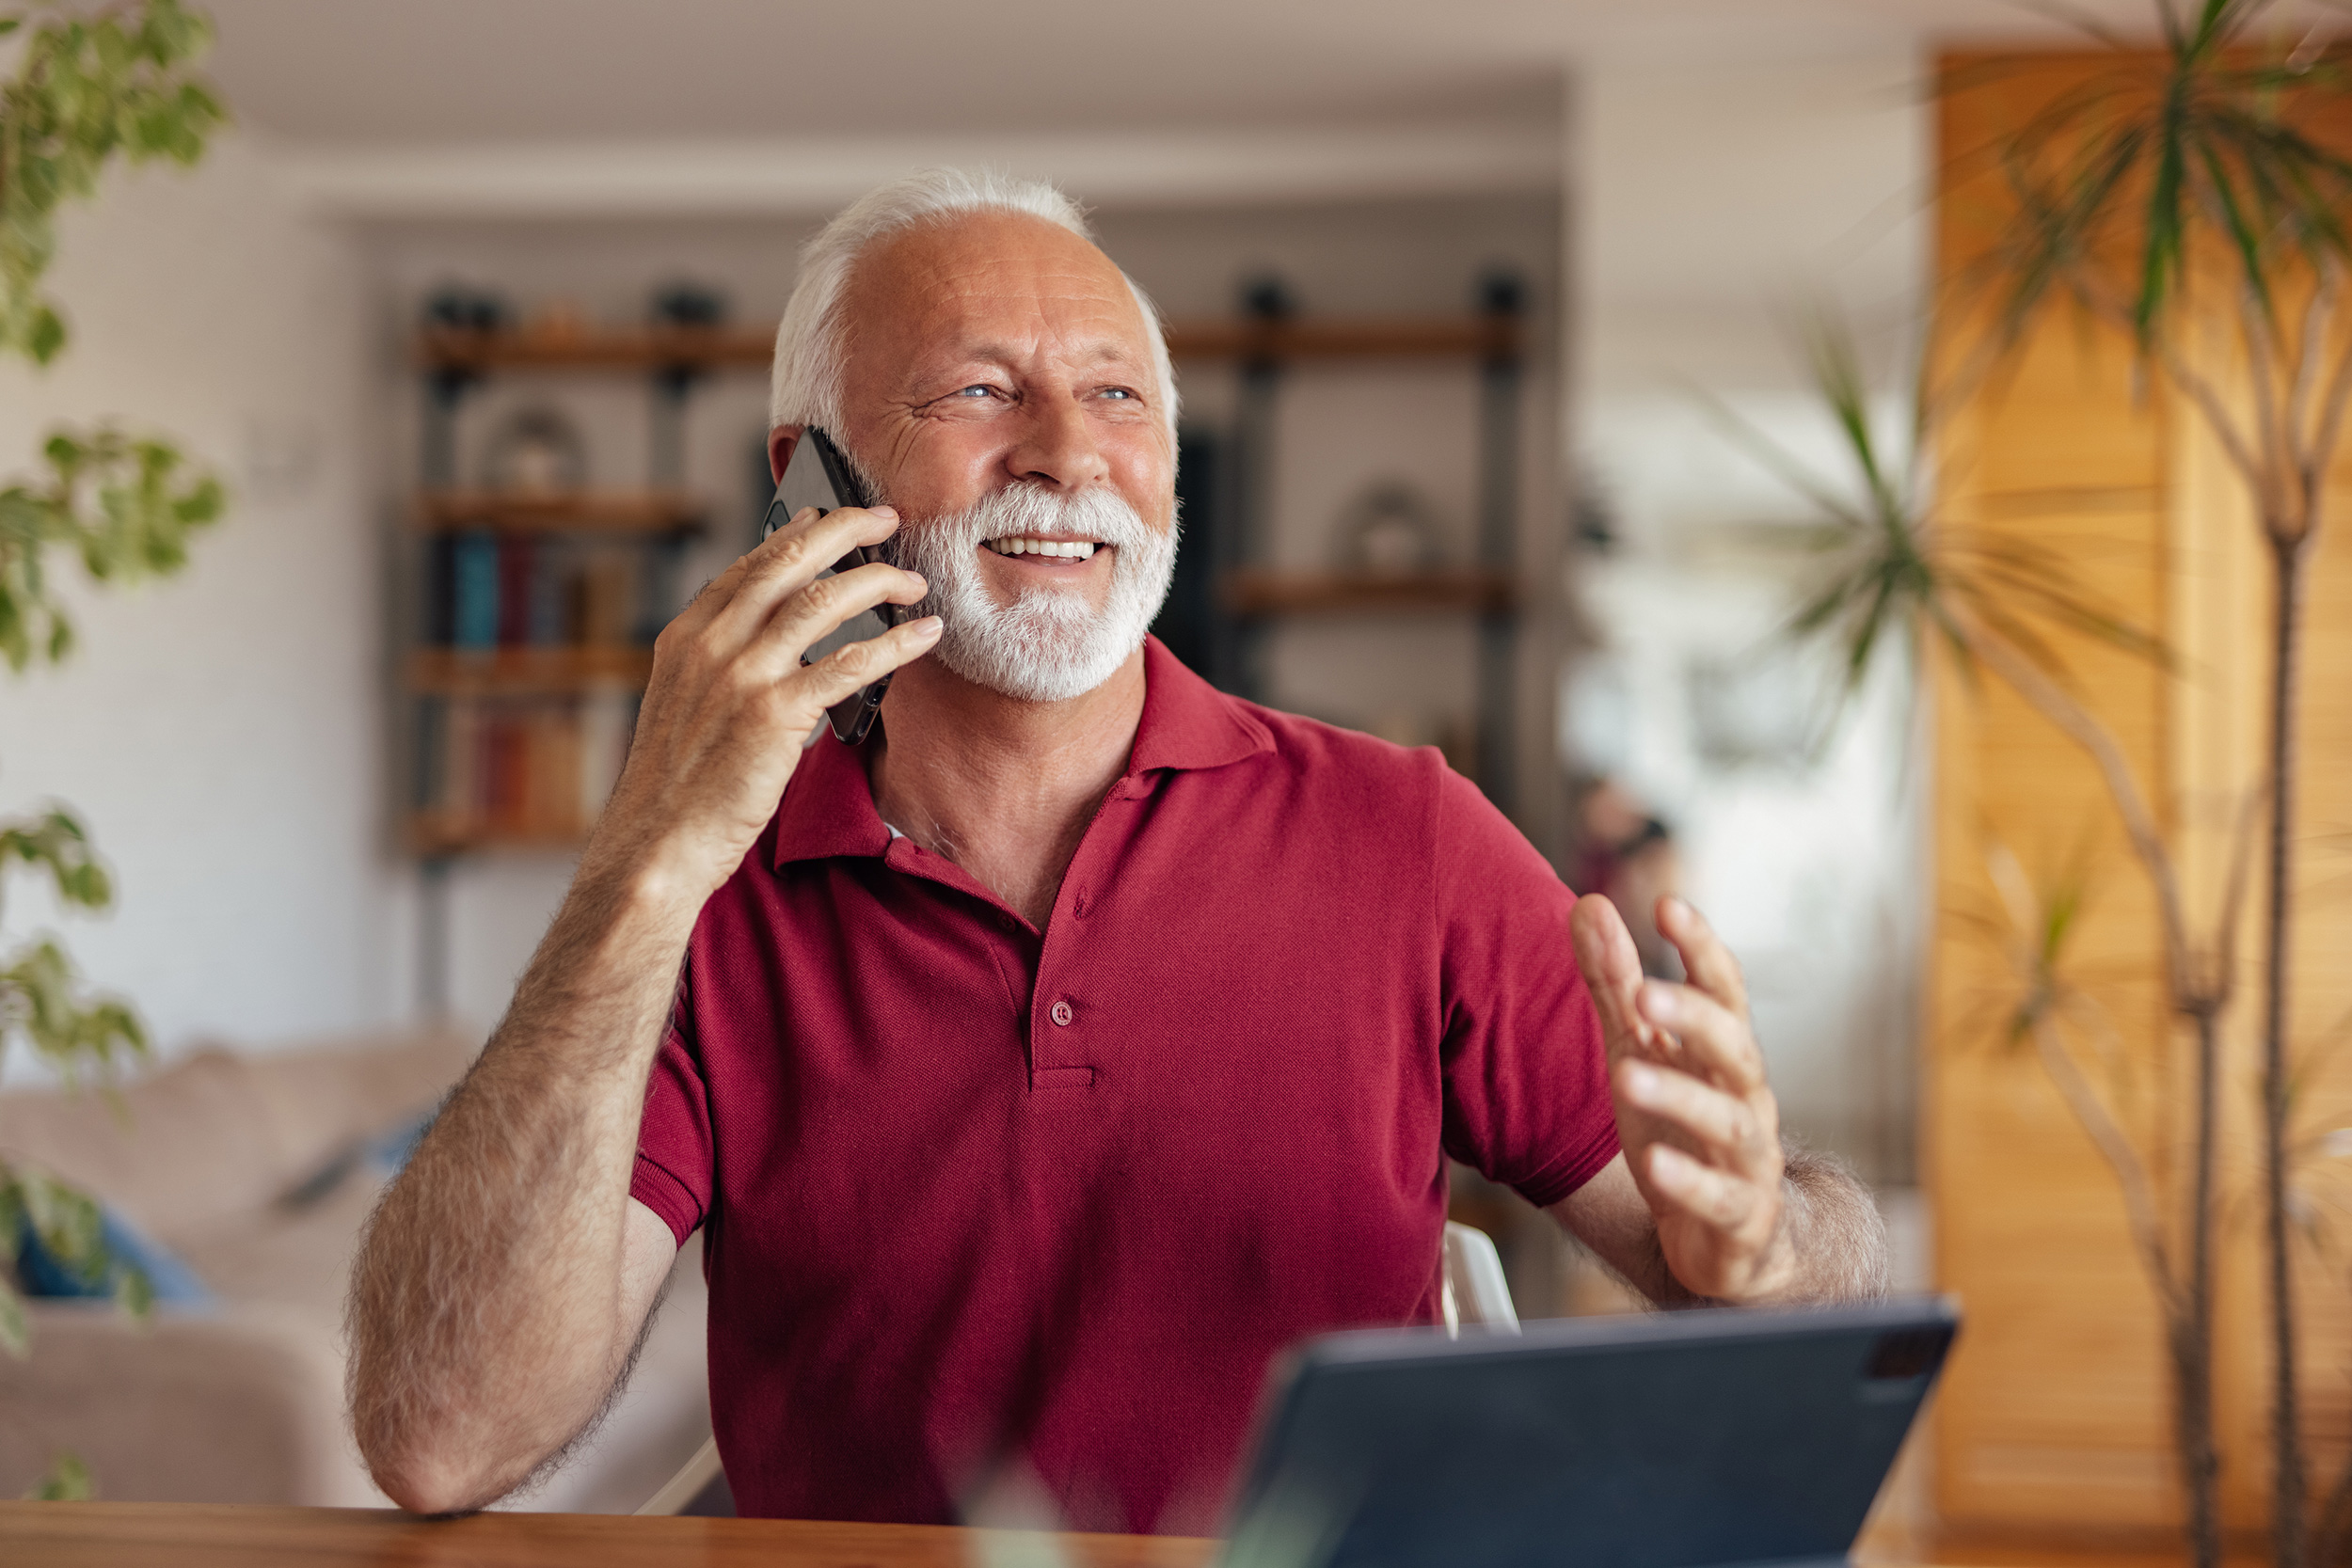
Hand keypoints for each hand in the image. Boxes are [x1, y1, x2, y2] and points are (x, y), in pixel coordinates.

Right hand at [586, 503, 940, 904]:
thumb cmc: (676, 787)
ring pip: (822, 602)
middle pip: (787, 563)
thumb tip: (769, 639)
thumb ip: (719, 665)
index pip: (748, 566)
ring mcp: (742, 676)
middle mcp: (711, 644)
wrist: (657, 841)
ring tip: (912, 580)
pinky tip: (924, 635)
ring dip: (876, 581)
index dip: (793, 534)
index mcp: (686, 638)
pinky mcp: (775, 714)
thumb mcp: (683, 705)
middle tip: (884, 518)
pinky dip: (895, 643)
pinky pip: (850, 664)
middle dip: (843, 530)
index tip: (825, 514)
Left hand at [1569, 893, 1793, 1301]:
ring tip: (1628, 1076)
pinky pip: (1719, 1198)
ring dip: (1680, 1096)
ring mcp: (1748, 1159)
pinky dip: (1688, 1181)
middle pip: (1735, 1047)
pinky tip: (1653, 1164)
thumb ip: (1616, 984)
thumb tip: (1589, 904)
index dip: (1700, 947)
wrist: (1731, 1238)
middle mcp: (1745, 1098)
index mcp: (1722, 1053)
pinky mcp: (1739, 1216)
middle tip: (1645, 992)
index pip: (1723, 990)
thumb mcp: (1640, 1052)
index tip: (1668, 904)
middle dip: (1695, 1017)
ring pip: (1728, 1121)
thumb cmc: (1682, 1128)